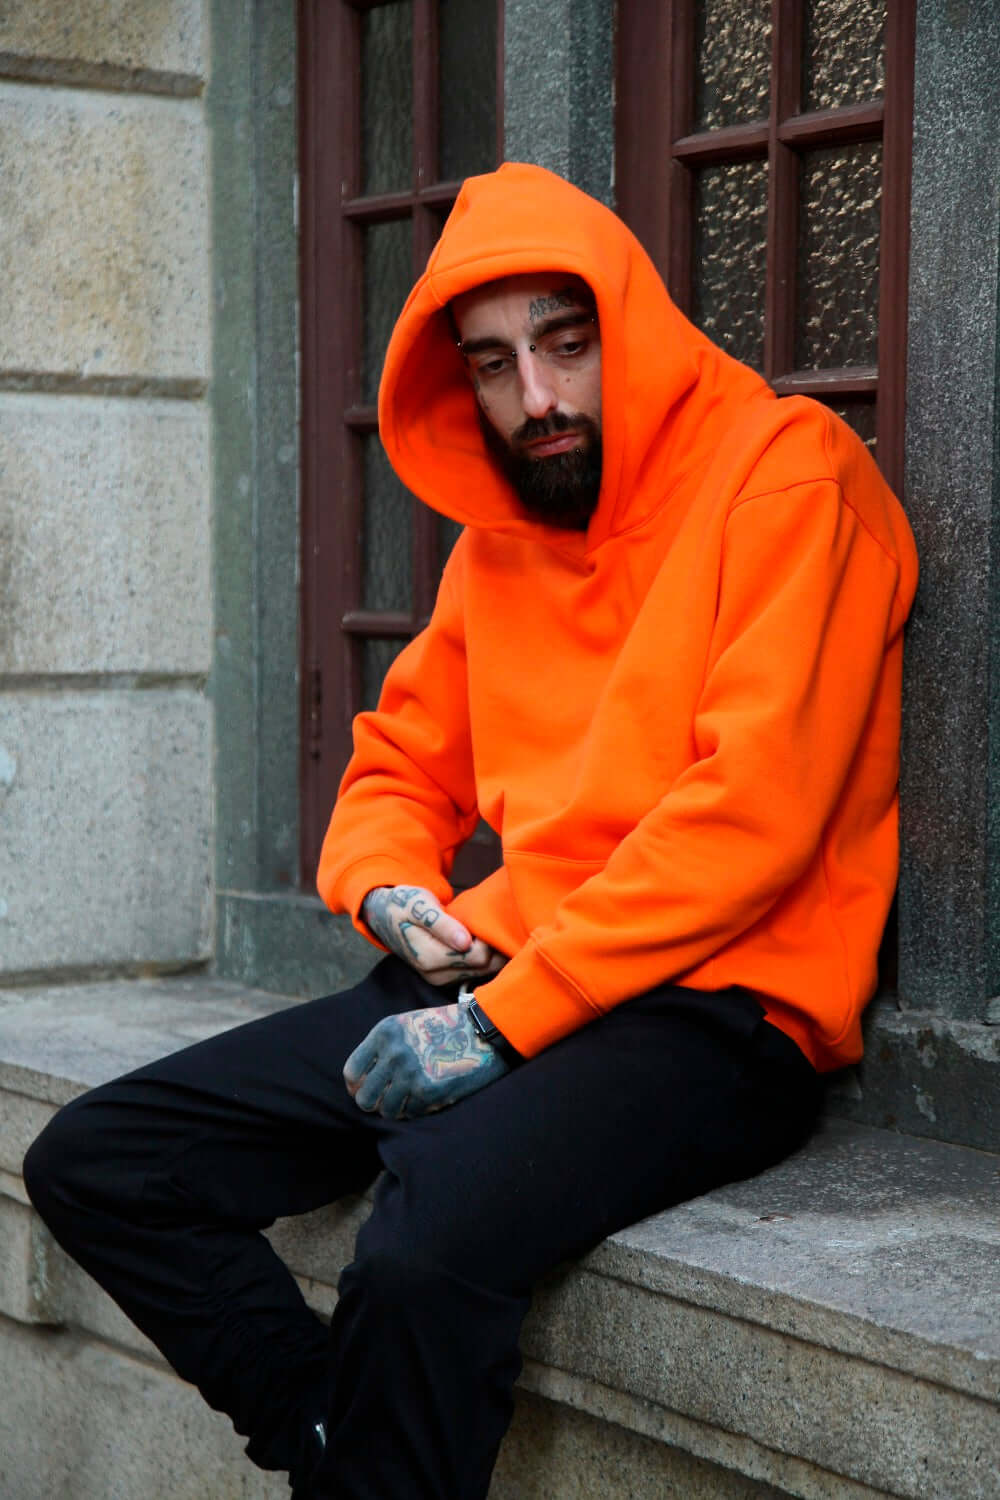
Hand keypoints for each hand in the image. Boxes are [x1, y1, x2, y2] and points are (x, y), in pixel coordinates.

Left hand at [344, 1000, 508, 1118]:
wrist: (484, 1031)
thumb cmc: (446, 1028)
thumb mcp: (408, 1025)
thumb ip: (383, 1048)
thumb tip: (360, 1083)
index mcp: (385, 1032)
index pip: (352, 1071)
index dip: (356, 1086)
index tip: (365, 1090)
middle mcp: (394, 1052)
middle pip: (365, 1097)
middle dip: (374, 1103)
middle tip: (386, 1100)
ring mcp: (411, 1073)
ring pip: (386, 1110)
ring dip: (396, 1109)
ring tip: (409, 1099)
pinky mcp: (428, 1090)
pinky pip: (410, 1113)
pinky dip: (416, 1110)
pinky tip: (427, 1098)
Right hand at [362, 885, 505, 985]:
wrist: (387, 916)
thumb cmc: (404, 904)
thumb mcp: (418, 905)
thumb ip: (442, 924)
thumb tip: (465, 942)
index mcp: (428, 957)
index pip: (476, 957)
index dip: (489, 939)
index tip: (488, 920)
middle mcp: (435, 975)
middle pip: (482, 967)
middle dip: (494, 947)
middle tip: (493, 924)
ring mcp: (441, 979)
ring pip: (482, 972)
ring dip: (491, 954)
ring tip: (488, 930)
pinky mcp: (446, 978)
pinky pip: (475, 972)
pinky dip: (483, 958)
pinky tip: (481, 940)